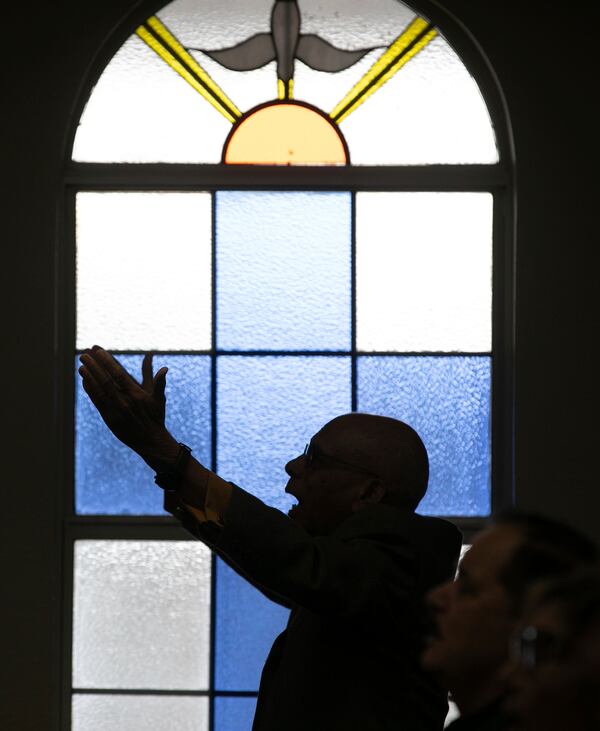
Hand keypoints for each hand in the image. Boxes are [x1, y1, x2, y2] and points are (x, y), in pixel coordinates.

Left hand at [78, 346, 177, 464]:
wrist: (150, 441)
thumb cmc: (156, 417)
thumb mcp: (159, 399)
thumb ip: (159, 382)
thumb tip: (164, 368)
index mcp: (136, 395)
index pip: (119, 374)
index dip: (108, 362)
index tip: (99, 351)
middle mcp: (124, 402)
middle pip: (105, 380)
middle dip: (94, 366)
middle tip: (84, 354)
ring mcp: (115, 410)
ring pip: (99, 390)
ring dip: (89, 377)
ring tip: (81, 365)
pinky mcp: (109, 418)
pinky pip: (97, 401)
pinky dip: (90, 390)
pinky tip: (85, 380)